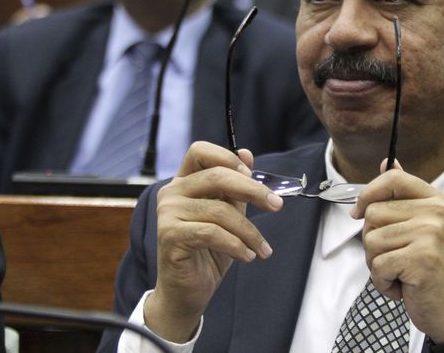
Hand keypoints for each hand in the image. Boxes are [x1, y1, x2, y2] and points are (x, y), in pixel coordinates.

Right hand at [144, 142, 282, 341]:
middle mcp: (171, 192)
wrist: (187, 292)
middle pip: (217, 176)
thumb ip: (235, 186)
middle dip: (253, 190)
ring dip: (249, 231)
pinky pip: (212, 233)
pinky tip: (248, 256)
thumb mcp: (229, 214)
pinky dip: (236, 245)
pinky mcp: (169, 235)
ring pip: (220, 210)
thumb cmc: (208, 251)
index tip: (253, 175)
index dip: (228, 158)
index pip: (200, 151)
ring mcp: (167, 213)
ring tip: (262, 248)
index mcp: (184, 181)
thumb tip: (246, 152)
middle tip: (276, 206)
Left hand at [351, 160, 443, 343]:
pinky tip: (403, 287)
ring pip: (371, 240)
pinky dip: (383, 282)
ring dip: (377, 265)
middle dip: (373, 241)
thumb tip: (386, 162)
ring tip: (401, 273)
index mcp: (436, 199)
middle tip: (396, 257)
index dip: (368, 194)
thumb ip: (404, 195)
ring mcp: (431, 234)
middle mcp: (437, 212)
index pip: (392, 179)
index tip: (358, 212)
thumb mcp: (421, 225)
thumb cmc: (431, 268)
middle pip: (373, 213)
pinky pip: (378, 265)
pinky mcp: (422, 258)